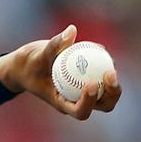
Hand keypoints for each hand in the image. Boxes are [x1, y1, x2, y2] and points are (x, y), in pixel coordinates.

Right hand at [0, 25, 120, 120]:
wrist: (27, 65)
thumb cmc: (28, 65)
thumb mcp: (37, 55)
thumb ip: (54, 45)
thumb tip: (72, 30)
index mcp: (64, 103)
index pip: (81, 111)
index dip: (90, 101)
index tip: (90, 83)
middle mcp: (78, 99)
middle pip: (103, 104)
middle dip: (112, 92)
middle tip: (110, 74)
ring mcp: (85, 90)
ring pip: (107, 91)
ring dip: (113, 80)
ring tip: (109, 61)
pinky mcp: (89, 77)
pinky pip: (102, 73)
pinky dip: (104, 63)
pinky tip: (100, 49)